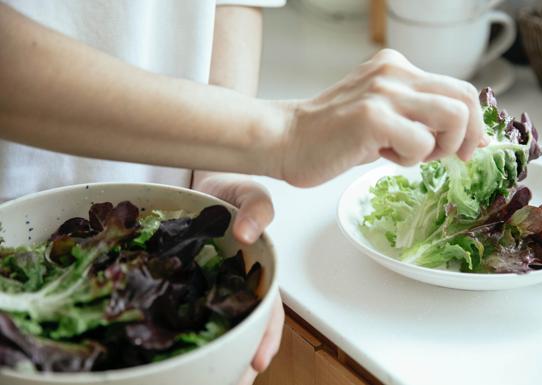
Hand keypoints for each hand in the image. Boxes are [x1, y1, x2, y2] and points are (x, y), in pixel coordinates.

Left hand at [193, 173, 284, 383]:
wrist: (196, 182)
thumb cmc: (229, 188)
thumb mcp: (248, 192)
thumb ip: (256, 207)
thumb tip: (247, 234)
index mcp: (256, 272)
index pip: (268, 311)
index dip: (266, 337)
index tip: (257, 361)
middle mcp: (231, 286)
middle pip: (241, 330)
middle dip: (237, 361)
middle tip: (230, 384)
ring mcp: (205, 289)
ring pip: (212, 329)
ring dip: (211, 356)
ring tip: (201, 380)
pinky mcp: (180, 286)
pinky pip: (181, 313)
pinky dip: (180, 334)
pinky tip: (168, 350)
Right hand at [276, 49, 485, 186]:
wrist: (287, 139)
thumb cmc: (332, 135)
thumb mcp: (381, 114)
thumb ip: (415, 116)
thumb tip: (460, 136)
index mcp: (397, 67)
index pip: (458, 88)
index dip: (474, 122)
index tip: (469, 147)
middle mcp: (394, 72)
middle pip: (464, 98)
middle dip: (468, 136)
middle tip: (454, 157)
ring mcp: (383, 92)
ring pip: (453, 117)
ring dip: (442, 147)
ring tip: (411, 155)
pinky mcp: (372, 117)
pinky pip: (420, 143)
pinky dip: (410, 160)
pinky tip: (383, 157)